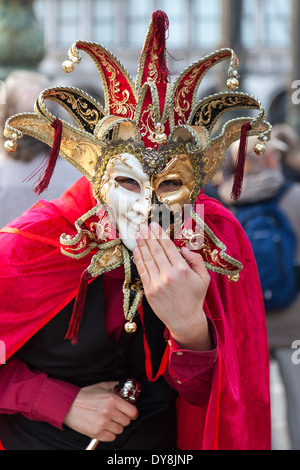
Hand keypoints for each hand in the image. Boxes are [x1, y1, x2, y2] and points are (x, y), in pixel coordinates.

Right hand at [64, 381, 137, 441]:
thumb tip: (126, 389)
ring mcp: (102, 423)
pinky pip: (111, 437)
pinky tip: (104, 426)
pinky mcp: (96, 432)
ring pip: (120, 430)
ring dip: (116, 426)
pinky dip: (109, 433)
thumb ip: (115, 387)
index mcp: (112, 399)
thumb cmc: (84, 395)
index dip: (132, 412)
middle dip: (123, 418)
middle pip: (127, 421)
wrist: (68, 405)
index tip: (130, 413)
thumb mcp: (101, 386)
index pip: (132, 411)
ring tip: (108, 420)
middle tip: (116, 415)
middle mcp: (108, 412)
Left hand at [133, 222, 211, 350]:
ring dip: (141, 244)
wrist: (185, 320)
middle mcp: (168, 274)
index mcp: (182, 269)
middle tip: (143, 225)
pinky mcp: (149, 290)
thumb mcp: (204, 278)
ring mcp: (157, 283)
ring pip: (147, 258)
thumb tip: (183, 248)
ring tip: (138, 233)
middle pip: (156, 250)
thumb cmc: (195, 298)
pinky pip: (142, 270)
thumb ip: (196, 260)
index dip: (160, 234)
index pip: (168, 247)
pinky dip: (139, 258)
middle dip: (149, 235)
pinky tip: (136, 249)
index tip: (155, 225)